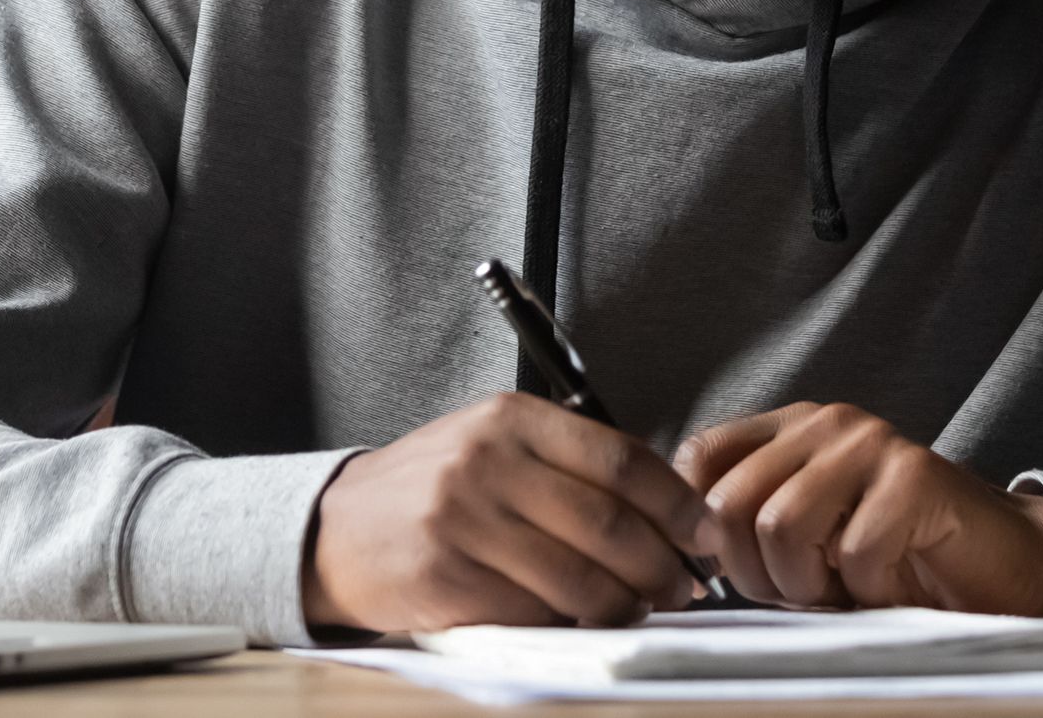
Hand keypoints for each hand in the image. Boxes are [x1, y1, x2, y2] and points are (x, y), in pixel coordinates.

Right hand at [304, 393, 709, 632]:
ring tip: (638, 607)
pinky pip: (534, 611)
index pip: (621, 460)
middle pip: (609, 523)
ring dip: (624, 604)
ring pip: (579, 578)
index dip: (677, 503)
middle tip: (683, 585)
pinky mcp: (447, 577)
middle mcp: (487, 461)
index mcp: (512, 419)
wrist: (337, 529)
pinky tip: (577, 619)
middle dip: (662, 565)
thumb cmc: (435, 490)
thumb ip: (572, 464)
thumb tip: (669, 508)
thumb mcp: (497, 447)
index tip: (705, 533)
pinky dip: (567, 623)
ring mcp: (464, 520)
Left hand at [675, 402, 1042, 613]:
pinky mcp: (914, 476)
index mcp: (789, 430)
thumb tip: (681, 550)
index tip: (728, 570)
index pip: (699, 457)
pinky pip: (853, 553)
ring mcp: (871, 443)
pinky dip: (867, 592)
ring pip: (781, 527)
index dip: (699, 526)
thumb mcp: (805, 538)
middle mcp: (825, 423)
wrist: (998, 564)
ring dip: (808, 586)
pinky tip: (890, 585)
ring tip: (844, 589)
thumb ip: (747, 527)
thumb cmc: (893, 560)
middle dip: (755, 574)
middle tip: (802, 592)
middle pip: (730, 503)